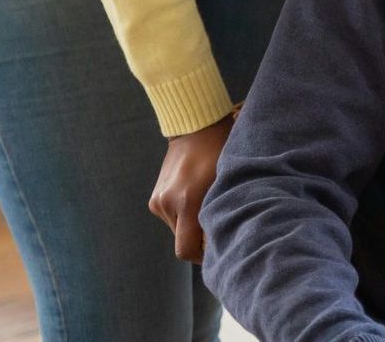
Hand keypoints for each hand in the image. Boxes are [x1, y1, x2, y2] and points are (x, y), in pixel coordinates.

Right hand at [149, 116, 232, 261]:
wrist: (195, 126)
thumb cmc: (221, 150)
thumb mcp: (229, 179)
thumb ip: (225, 209)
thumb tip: (229, 238)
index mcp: (186, 201)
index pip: (186, 250)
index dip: (202, 257)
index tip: (218, 250)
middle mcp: (168, 203)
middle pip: (182, 241)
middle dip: (199, 240)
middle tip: (218, 227)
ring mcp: (158, 200)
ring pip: (177, 230)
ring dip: (191, 226)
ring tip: (207, 206)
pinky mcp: (154, 197)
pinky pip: (171, 217)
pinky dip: (183, 215)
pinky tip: (196, 198)